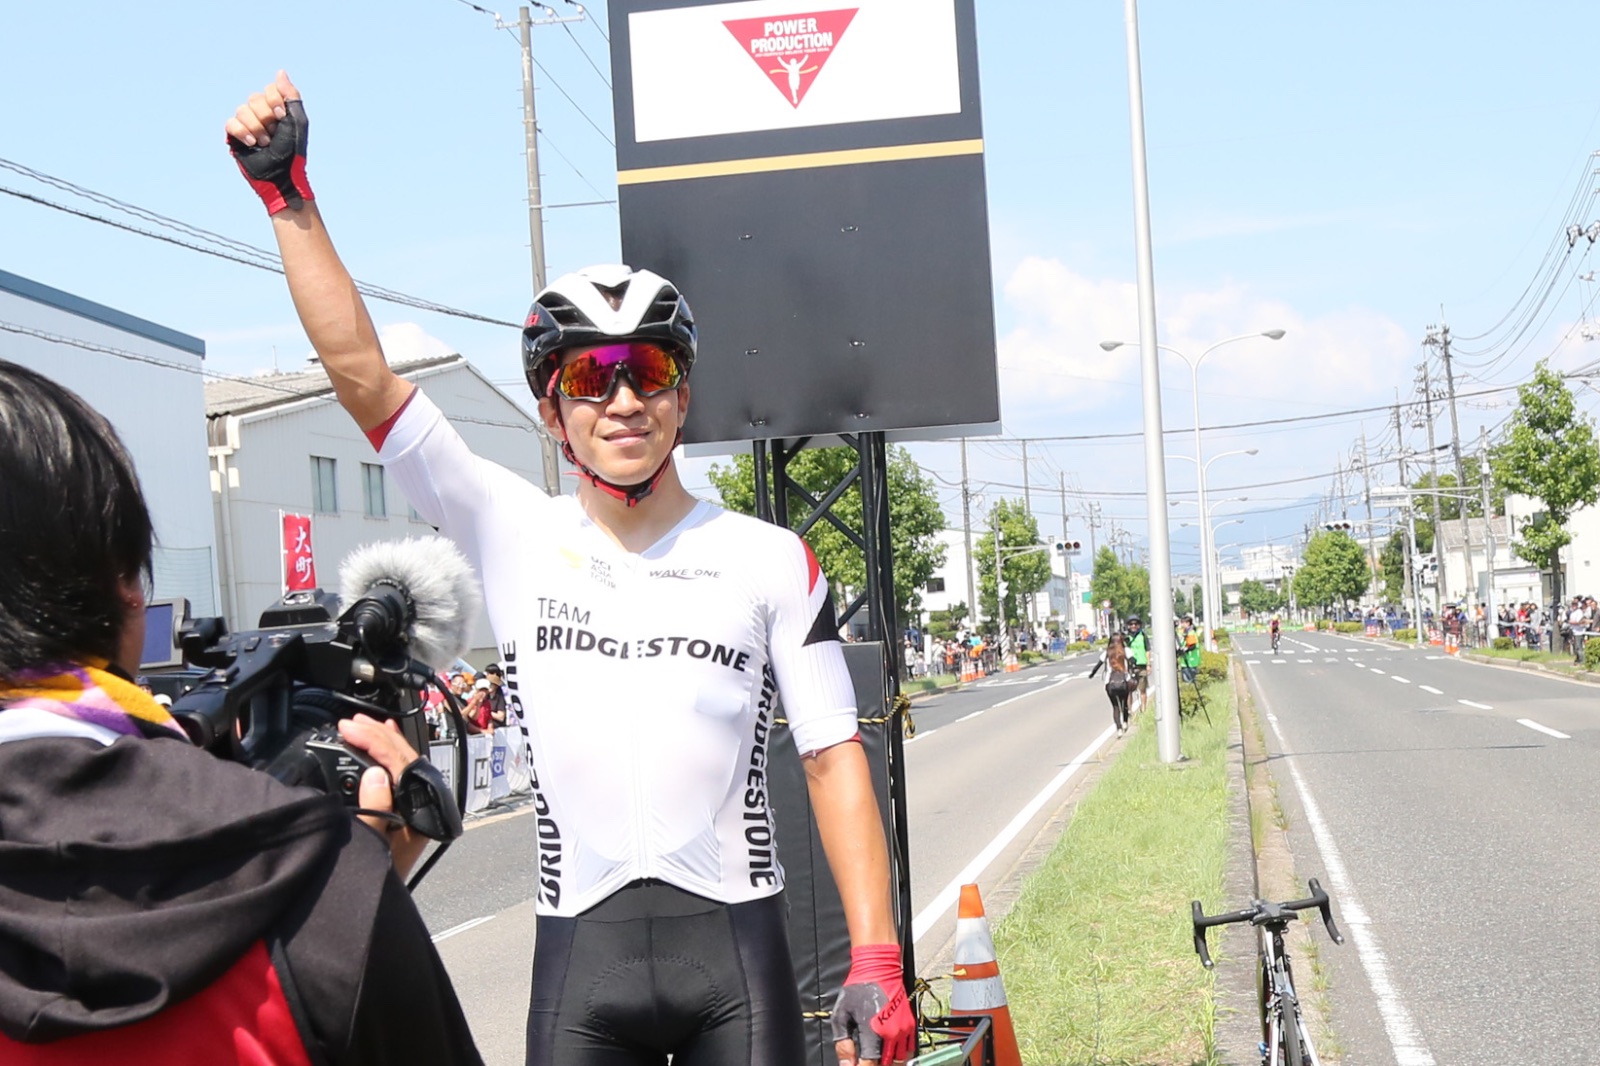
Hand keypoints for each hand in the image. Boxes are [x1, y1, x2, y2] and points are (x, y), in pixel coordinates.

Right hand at [225, 71, 314, 214]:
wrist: (281, 175)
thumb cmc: (292, 151)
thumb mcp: (297, 121)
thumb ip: (291, 96)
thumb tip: (280, 72)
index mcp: (277, 108)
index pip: (269, 89)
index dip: (275, 102)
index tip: (283, 118)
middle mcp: (261, 114)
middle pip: (254, 98)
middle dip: (267, 118)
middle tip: (274, 135)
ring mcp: (247, 124)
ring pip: (242, 110)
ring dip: (256, 128)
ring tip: (265, 144)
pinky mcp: (234, 136)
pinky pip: (230, 123)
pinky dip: (242, 132)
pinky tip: (252, 144)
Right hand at [339, 713, 428, 877]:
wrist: (379, 905)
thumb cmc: (377, 880)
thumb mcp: (370, 847)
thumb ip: (374, 810)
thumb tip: (377, 773)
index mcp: (418, 810)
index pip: (401, 762)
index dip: (375, 741)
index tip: (349, 729)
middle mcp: (423, 804)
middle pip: (405, 757)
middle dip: (378, 735)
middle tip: (350, 722)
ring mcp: (416, 805)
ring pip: (404, 761)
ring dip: (382, 741)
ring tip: (363, 725)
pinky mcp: (406, 809)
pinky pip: (401, 772)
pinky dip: (388, 755)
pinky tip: (380, 745)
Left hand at [830, 945, 914, 1065]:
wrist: (879, 968)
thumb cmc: (859, 987)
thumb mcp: (841, 1015)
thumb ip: (843, 1042)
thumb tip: (846, 1063)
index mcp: (873, 1032)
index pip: (870, 1065)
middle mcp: (891, 1034)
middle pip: (887, 1064)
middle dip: (874, 1064)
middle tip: (864, 1060)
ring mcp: (903, 1030)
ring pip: (899, 1060)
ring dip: (888, 1061)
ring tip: (876, 1058)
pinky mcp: (910, 1025)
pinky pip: (908, 1049)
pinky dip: (899, 1054)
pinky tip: (889, 1050)